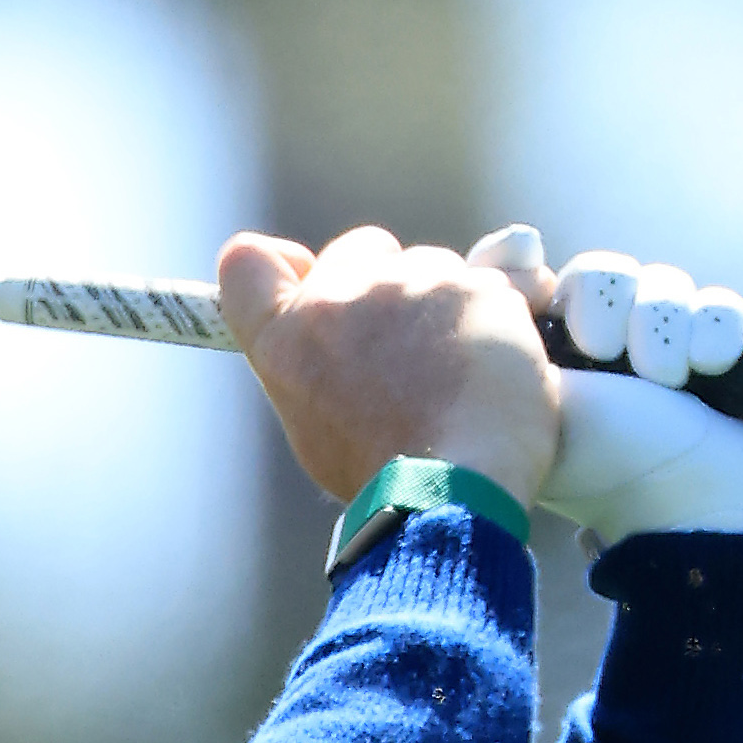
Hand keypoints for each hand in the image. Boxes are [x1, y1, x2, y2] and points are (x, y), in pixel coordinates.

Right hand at [217, 225, 558, 510]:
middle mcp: (335, 299)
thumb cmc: (381, 472)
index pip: (246, 264)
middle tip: (403, 341)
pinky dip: (496, 321)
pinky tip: (496, 369)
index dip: (277, 263)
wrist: (448, 492)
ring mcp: (405, 285)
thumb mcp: (316, 421)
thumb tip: (338, 336)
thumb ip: (313, 360)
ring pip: (432, 266)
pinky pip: (489, 287)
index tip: (303, 273)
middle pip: (360, 250)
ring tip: (457, 372)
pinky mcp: (471, 288)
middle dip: (384, 280)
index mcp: (284, 339)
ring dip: (444, 303)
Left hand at [465, 226, 742, 543]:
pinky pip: (718, 306)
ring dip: (662, 324)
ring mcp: (666, 357)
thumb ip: (504, 348)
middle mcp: (600, 358)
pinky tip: (710, 370)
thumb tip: (484, 277)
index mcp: (543, 367)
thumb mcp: (538, 405)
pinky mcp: (723, 359)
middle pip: (598, 274)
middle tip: (603, 351)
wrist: (705, 510)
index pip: (527, 283)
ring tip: (667, 380)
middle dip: (605, 303)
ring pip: (661, 284)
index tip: (527, 257)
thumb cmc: (611, 469)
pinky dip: (715, 331)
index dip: (522, 264)